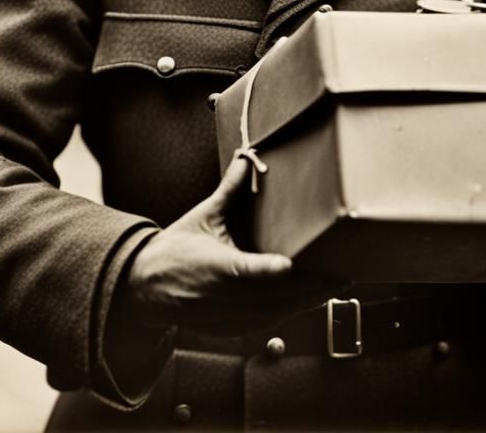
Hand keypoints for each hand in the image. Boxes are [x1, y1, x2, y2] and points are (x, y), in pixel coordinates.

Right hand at [125, 157, 338, 334]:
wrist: (143, 289)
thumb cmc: (175, 249)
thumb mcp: (203, 216)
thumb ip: (230, 189)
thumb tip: (246, 156)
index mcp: (214, 267)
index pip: (244, 271)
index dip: (266, 271)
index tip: (289, 265)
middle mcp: (221, 297)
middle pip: (270, 297)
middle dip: (309, 287)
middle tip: (343, 273)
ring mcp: (225, 317)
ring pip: (273, 314)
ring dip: (306, 302)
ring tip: (336, 285)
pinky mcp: (229, 329)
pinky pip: (266, 324)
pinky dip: (289, 313)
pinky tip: (311, 301)